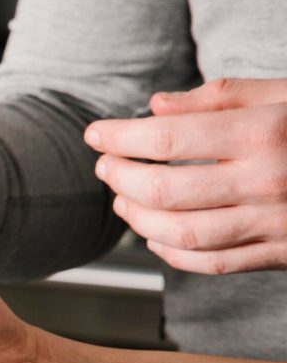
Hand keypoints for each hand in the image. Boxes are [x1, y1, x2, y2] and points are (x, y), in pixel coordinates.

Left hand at [87, 78, 286, 273]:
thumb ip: (222, 98)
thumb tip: (156, 107)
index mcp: (268, 132)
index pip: (166, 140)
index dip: (119, 138)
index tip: (95, 133)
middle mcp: (269, 181)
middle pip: (165, 191)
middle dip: (120, 178)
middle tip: (105, 165)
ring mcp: (278, 223)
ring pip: (182, 234)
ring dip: (138, 220)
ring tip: (122, 199)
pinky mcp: (286, 254)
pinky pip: (215, 263)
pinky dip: (174, 254)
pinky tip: (155, 238)